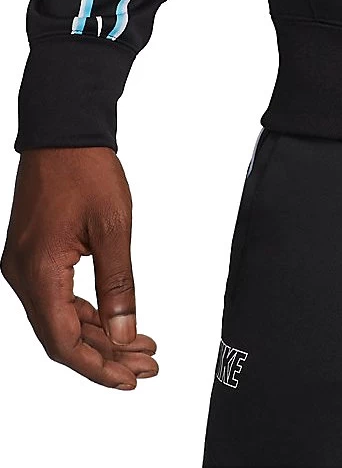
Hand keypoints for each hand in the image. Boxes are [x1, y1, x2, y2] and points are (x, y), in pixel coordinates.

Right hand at [2, 147, 157, 388]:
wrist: (63, 131)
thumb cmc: (87, 170)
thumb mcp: (113, 228)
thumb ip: (119, 285)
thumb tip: (126, 333)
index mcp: (39, 272)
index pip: (64, 341)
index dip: (97, 367)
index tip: (129, 380)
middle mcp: (23, 275)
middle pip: (62, 336)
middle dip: (106, 355)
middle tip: (147, 367)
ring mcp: (25, 266)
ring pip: (60, 319)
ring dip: (100, 336)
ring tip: (141, 347)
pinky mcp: (33, 256)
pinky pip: (57, 298)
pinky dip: (87, 313)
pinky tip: (116, 321)